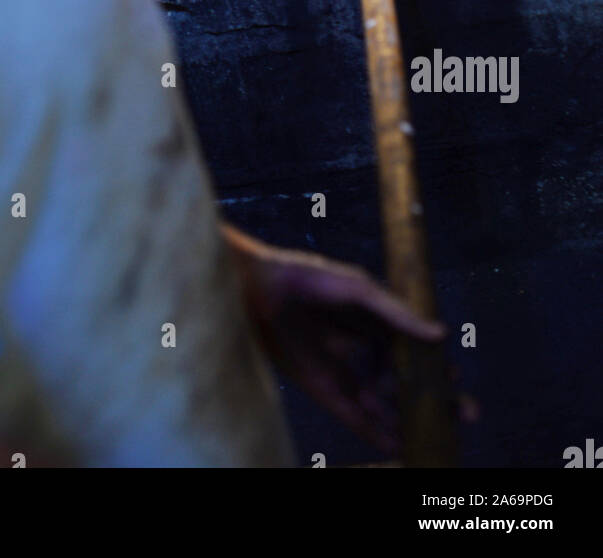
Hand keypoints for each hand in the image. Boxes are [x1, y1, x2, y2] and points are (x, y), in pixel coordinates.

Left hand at [222, 223, 447, 454]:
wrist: (258, 289)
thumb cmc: (308, 278)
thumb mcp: (358, 288)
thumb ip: (396, 313)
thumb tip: (440, 333)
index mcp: (376, 320)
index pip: (415, 349)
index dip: (437, 366)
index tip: (457, 381)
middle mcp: (364, 349)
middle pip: (405, 381)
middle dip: (433, 398)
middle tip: (465, 416)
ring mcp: (345, 371)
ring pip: (384, 404)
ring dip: (406, 420)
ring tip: (432, 437)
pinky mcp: (323, 388)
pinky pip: (355, 416)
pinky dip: (377, 432)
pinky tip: (399, 445)